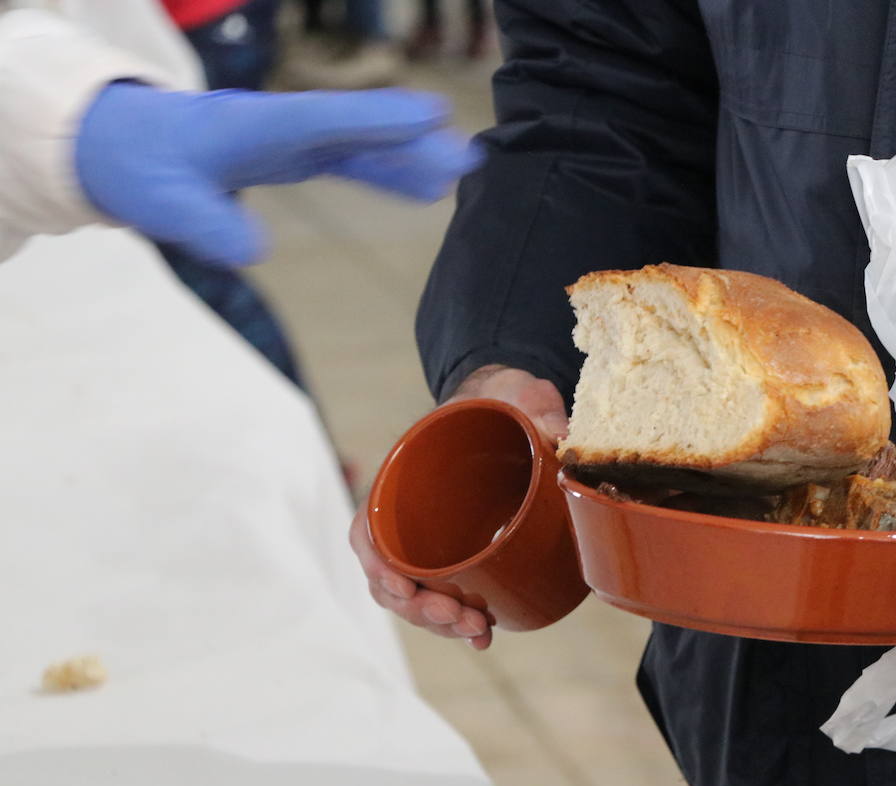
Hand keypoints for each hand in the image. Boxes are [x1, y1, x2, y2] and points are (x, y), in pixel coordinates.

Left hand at [75, 83, 483, 266]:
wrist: (119, 144)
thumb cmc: (139, 168)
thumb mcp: (162, 205)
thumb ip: (206, 226)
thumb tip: (256, 252)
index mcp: (249, 128)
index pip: (320, 120)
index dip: (373, 117)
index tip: (427, 114)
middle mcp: (280, 127)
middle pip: (354, 132)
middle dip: (410, 141)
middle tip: (467, 155)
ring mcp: (290, 139)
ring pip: (360, 146)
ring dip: (410, 156)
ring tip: (463, 169)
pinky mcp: (294, 154)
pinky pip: (350, 161)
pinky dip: (388, 172)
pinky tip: (424, 189)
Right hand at [349, 366, 567, 649]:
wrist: (509, 405)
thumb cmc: (499, 401)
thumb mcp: (517, 392)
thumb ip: (534, 404)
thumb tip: (558, 434)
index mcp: (407, 478)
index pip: (369, 528)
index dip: (377, 564)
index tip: (402, 588)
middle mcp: (410, 516)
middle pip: (391, 577)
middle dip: (419, 609)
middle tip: (459, 617)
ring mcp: (433, 540)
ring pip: (418, 597)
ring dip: (440, 623)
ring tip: (477, 630)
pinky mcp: (462, 555)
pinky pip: (449, 596)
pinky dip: (461, 623)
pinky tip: (484, 635)